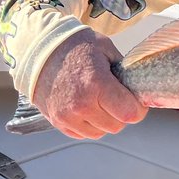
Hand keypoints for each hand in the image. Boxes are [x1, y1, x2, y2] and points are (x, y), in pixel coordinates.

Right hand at [31, 29, 146, 138]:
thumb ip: (124, 70)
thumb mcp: (106, 48)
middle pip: (116, 126)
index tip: (136, 100)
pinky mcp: (57, 122)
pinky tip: (87, 106)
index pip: (130, 113)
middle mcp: (81, 104)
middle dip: (122, 114)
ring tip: (101, 101)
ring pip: (100, 132)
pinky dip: (89, 124)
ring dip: (105, 121)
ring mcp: (67, 116)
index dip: (138, 108)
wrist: (39, 50)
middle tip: (118, 98)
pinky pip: (83, 133)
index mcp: (96, 84)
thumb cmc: (74, 45)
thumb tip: (137, 88)